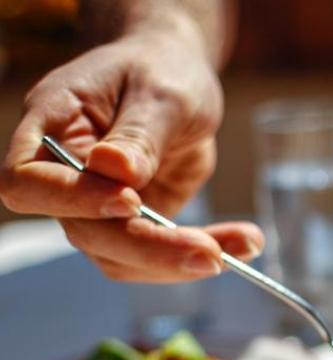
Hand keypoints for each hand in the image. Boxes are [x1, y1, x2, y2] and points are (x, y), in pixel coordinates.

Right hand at [0, 26, 261, 281]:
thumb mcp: (161, 93)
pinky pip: (159, 256)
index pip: (30, 182)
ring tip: (245, 244)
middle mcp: (64, 175)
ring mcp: (97, 207)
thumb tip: (115, 171)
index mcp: (52, 126)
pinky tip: (244, 243)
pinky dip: (202, 254)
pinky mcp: (134, 225)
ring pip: (122, 258)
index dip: (73, 200)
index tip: (131, 200)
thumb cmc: (160, 69)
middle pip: (86, 232)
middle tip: (212, 254)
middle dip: (150, 248)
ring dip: (181, 262)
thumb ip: (139, 134)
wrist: (177, 76)